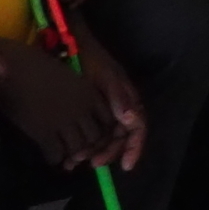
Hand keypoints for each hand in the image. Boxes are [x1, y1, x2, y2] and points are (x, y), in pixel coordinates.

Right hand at [0, 43, 115, 169]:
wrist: (17, 68)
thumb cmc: (42, 68)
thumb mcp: (73, 79)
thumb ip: (84, 96)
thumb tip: (89, 114)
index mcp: (90, 94)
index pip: (107, 121)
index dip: (102, 130)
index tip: (93, 134)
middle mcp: (81, 110)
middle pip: (95, 137)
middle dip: (89, 145)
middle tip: (80, 149)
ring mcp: (63, 123)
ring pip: (77, 148)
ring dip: (72, 154)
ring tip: (67, 155)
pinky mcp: (43, 132)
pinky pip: (55, 154)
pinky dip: (55, 158)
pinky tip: (51, 155)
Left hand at [71, 31, 145, 172]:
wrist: (70, 44)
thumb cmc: (89, 59)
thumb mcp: (104, 77)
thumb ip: (118, 98)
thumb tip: (130, 120)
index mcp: (128, 100)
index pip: (138, 128)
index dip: (134, 147)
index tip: (124, 165)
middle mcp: (120, 108)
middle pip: (121, 138)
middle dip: (109, 153)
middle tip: (91, 164)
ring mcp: (105, 110)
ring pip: (105, 138)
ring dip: (94, 152)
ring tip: (75, 162)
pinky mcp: (90, 111)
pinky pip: (91, 133)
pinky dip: (84, 145)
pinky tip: (70, 154)